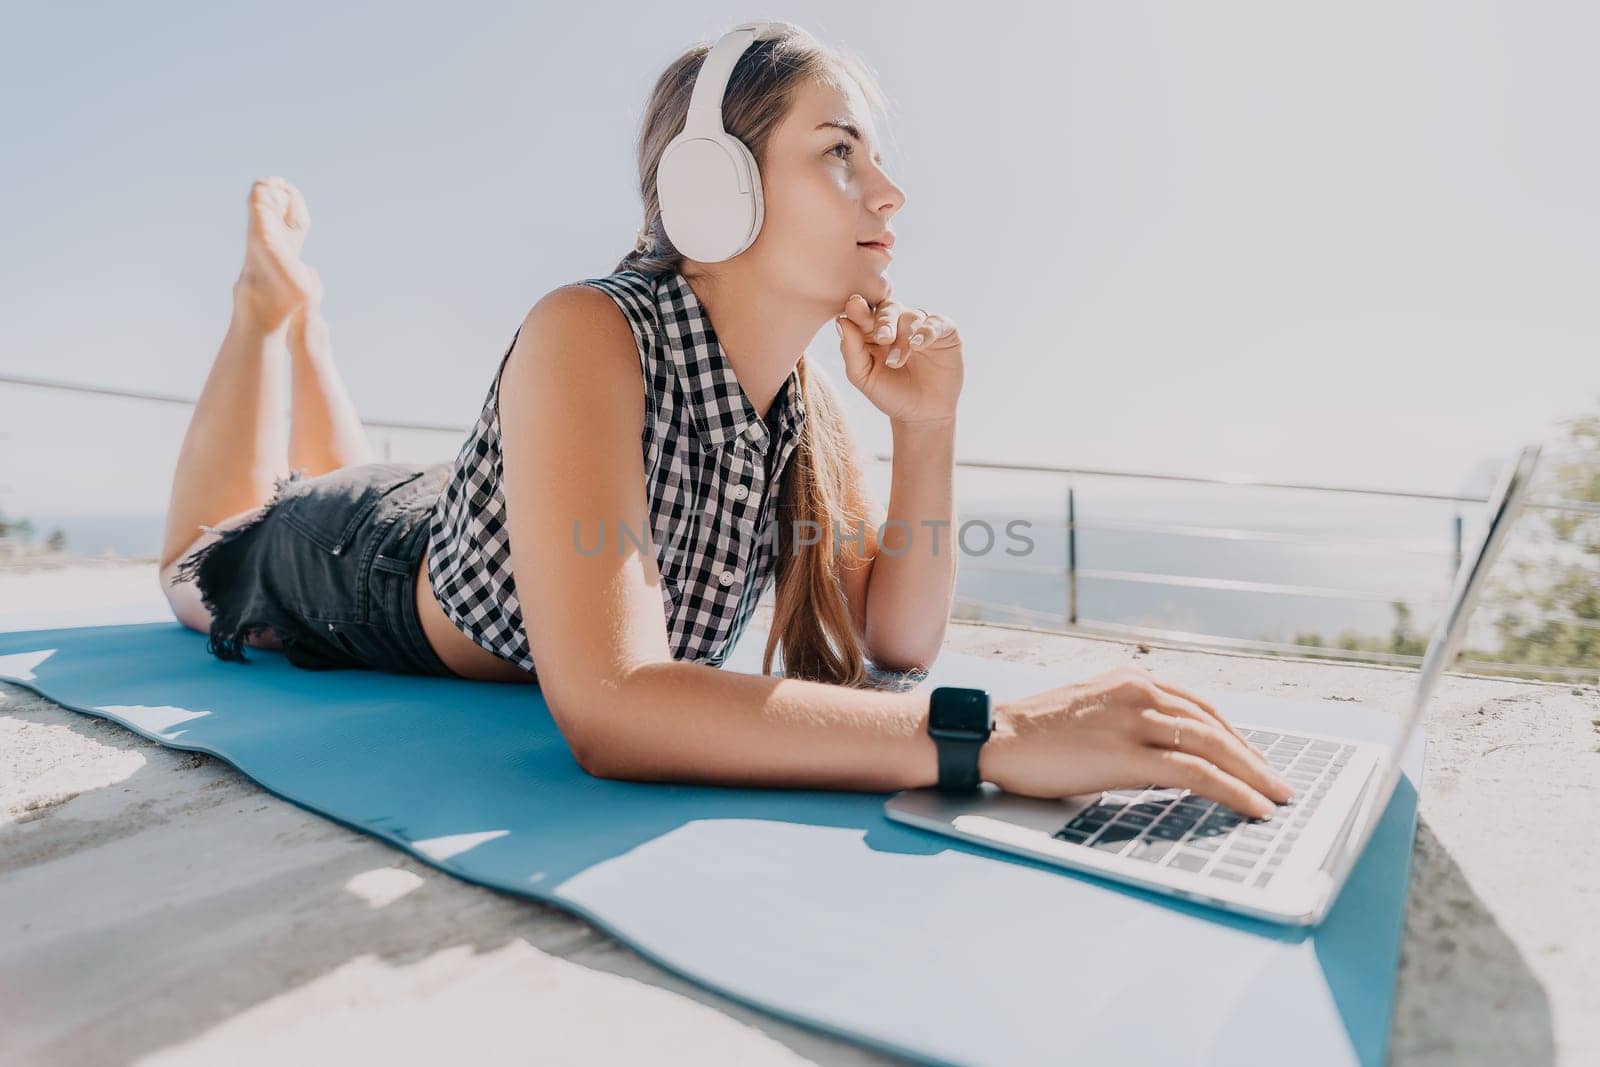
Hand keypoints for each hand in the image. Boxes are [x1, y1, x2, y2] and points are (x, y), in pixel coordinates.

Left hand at [835, 293, 962, 425]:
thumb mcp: (864, 377)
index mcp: (874, 330)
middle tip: (882, 338)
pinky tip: (918, 345)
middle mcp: (898, 324)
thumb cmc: (890, 394)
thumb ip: (851, 350)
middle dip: (884, 321)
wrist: (921, 416)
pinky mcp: (945, 333)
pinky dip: (927, 331)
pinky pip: (937, 323)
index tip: (854, 306)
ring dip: (903, 338)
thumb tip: (841, 321)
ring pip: (911, 317)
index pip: (866, 312)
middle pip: (889, 308)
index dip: (860, 309)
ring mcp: (922, 326)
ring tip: (897, 362)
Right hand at [980, 666, 1296, 818]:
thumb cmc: (1035, 735)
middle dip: (1252, 758)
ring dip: (1252, 775)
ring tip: (1275, 799)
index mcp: (1131, 680)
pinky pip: (1196, 772)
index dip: (1233, 735)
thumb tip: (1167, 760)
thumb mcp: (1091, 713)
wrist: (994, 737)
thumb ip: (1130, 724)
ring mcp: (1135, 720)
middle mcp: (1139, 691)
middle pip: (1214, 725)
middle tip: (1278, 784)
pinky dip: (1232, 790)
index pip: (1198, 706)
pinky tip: (1251, 807)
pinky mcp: (1128, 753)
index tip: (1253, 759)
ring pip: (1212, 746)